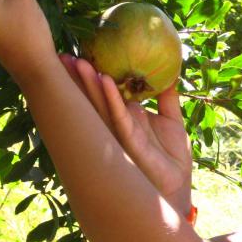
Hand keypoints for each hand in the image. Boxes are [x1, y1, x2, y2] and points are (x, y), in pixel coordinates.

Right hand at [60, 54, 192, 214]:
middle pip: (94, 96)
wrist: (178, 187)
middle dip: (78, 77)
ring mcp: (119, 132)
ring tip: (76, 62)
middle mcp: (116, 123)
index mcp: (125, 116)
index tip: (79, 53)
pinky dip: (111, 98)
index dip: (91, 74)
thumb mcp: (172, 120)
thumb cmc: (171, 157)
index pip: (105, 91)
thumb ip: (168, 97)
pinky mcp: (128, 141)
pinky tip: (104, 81)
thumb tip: (170, 71)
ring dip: (88, 83)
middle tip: (63, 55)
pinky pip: (118, 116)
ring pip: (99, 104)